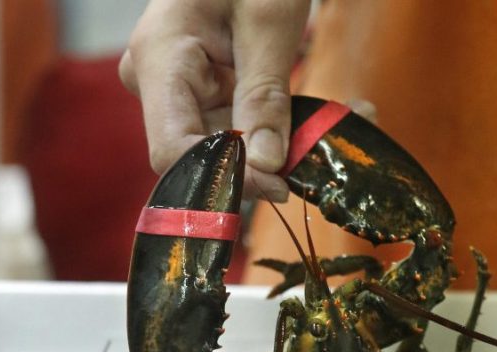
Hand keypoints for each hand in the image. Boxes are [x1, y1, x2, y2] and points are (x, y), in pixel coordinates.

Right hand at [119, 0, 310, 200]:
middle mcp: (156, 83)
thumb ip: (265, 96)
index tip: (279, 183)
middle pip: (204, 153)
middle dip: (266, 163)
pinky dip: (277, 129)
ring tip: (340, 121)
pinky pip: (235, 128)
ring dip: (281, 146)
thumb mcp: (269, 23)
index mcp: (160, 60)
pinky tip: (317, 117)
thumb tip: (266, 165)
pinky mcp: (200, 94)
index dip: (225, 177)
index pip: (174, 151)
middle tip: (323, 154)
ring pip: (227, 147)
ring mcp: (176, 91)